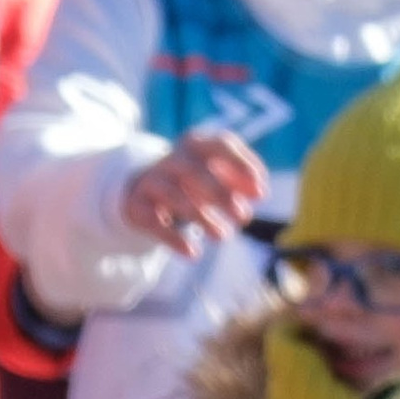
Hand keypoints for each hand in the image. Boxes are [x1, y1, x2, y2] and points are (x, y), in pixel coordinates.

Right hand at [121, 127, 264, 255]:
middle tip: (243, 217)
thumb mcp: (215, 179)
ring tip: (223, 236)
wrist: (141, 191)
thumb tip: (260, 192)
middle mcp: (173, 160)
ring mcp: (152, 181)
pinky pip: (153, 221)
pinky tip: (193, 254)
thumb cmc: (191, 185)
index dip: (242, 165)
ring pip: (174, 194)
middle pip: (194, 170)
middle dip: (220, 193)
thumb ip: (238, 183)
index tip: (262, 193)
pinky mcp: (137, 206)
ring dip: (201, 216)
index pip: (220, 145)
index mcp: (197, 146)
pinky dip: (173, 238)